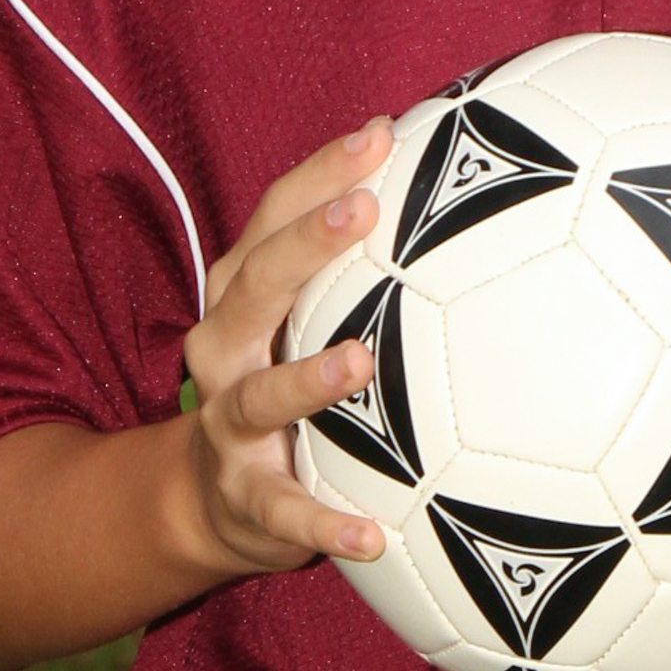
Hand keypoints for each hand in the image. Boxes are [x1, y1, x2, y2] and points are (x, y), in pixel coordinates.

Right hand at [178, 117, 394, 578]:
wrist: (210, 497)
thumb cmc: (284, 376)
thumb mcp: (305, 315)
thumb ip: (364, 262)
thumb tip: (460, 181)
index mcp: (244, 292)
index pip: (273, 217)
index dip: (320, 173)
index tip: (379, 134)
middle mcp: (225, 348)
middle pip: (255, 284)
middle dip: (304, 243)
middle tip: (362, 211)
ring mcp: (228, 423)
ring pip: (258, 395)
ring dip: (306, 378)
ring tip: (360, 362)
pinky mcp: (245, 496)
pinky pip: (284, 510)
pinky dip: (323, 523)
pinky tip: (371, 535)